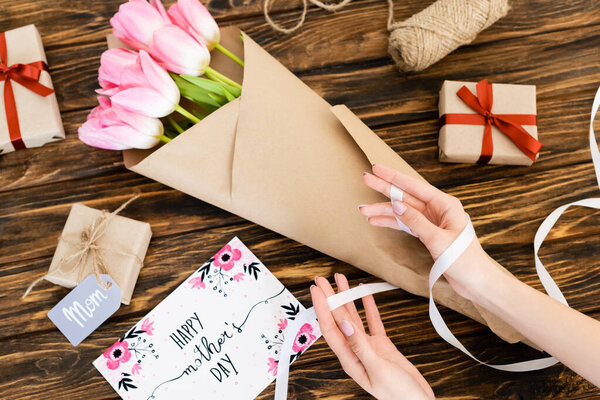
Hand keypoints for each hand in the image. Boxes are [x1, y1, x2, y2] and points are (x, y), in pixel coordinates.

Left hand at [311, 274, 434, 399]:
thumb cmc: (398, 395)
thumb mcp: (377, 369)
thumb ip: (360, 345)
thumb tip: (344, 323)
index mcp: (349, 359)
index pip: (330, 328)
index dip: (322, 307)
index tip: (317, 290)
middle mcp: (355, 351)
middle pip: (337, 319)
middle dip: (329, 298)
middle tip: (321, 279)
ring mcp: (368, 347)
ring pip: (353, 317)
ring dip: (347, 299)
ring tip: (340, 280)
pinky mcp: (382, 346)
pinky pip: (372, 322)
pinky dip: (368, 307)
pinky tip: (365, 294)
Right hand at [359, 164, 495, 299]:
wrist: (476, 282)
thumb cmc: (466, 261)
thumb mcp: (438, 240)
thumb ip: (416, 221)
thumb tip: (397, 205)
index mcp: (446, 205)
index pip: (414, 186)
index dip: (394, 177)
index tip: (377, 169)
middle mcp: (438, 210)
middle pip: (406, 196)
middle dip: (385, 189)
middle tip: (366, 179)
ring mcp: (432, 222)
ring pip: (402, 211)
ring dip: (383, 211)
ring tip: (363, 210)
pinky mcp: (428, 234)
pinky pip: (405, 224)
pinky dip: (391, 223)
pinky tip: (376, 221)